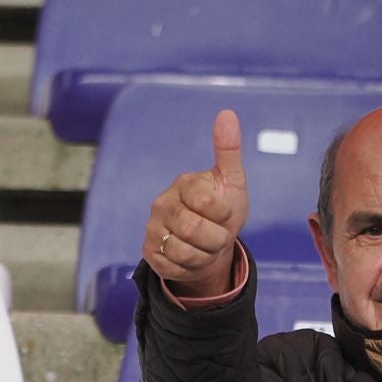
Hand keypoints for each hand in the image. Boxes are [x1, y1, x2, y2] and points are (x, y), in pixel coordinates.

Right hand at [142, 108, 248, 297]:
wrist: (212, 245)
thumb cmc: (222, 210)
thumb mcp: (232, 181)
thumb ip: (229, 150)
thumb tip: (227, 113)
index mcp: (183, 183)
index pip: (207, 202)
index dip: (223, 214)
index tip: (225, 213)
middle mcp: (162, 204)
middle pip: (194, 230)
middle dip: (216, 239)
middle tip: (218, 235)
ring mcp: (153, 229)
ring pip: (184, 253)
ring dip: (205, 255)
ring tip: (206, 246)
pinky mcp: (149, 253)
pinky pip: (174, 268)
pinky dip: (191, 268)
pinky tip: (192, 257)